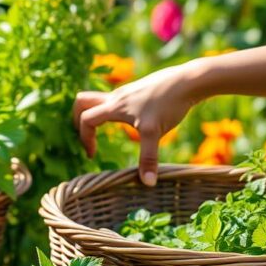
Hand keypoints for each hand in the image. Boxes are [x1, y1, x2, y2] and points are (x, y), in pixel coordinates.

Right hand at [74, 64, 199, 185]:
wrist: (188, 81)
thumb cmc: (168, 104)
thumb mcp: (155, 133)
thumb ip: (148, 158)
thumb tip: (147, 183)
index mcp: (113, 107)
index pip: (86, 120)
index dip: (85, 139)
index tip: (92, 155)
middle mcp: (115, 97)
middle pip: (82, 101)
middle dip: (78, 119)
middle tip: (86, 135)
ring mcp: (126, 92)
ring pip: (99, 99)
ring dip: (95, 113)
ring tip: (104, 130)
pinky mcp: (137, 90)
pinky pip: (115, 99)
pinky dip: (112, 110)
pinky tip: (129, 121)